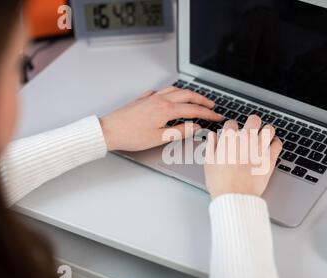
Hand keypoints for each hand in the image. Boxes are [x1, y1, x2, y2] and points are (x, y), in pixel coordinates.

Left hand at [99, 87, 222, 151]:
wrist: (109, 131)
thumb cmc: (131, 136)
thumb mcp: (159, 138)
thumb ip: (180, 131)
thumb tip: (195, 127)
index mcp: (166, 109)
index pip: (193, 109)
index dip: (208, 113)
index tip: (216, 116)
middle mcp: (160, 99)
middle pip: (187, 95)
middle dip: (202, 99)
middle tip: (212, 105)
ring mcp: (151, 97)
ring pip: (175, 90)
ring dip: (188, 94)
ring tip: (196, 99)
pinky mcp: (143, 99)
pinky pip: (162, 91)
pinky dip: (172, 93)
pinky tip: (171, 97)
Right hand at [204, 115, 281, 198]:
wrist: (235, 197)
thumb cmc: (220, 183)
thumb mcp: (209, 163)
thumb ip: (212, 146)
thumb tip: (213, 136)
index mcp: (229, 140)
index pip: (232, 123)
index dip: (231, 128)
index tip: (232, 134)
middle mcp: (246, 140)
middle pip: (254, 120)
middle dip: (252, 122)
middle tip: (251, 128)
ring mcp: (259, 149)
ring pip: (269, 129)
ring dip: (266, 131)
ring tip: (263, 136)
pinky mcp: (270, 159)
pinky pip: (278, 144)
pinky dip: (275, 144)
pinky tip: (271, 147)